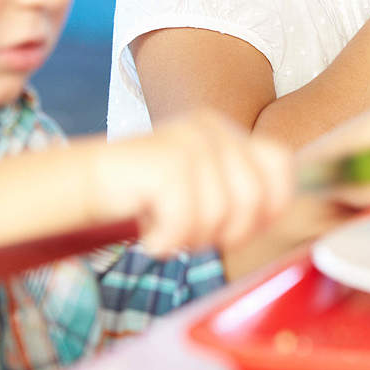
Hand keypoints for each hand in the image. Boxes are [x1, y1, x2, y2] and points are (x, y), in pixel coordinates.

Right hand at [93, 109, 293, 255]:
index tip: (243, 228)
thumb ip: (241, 192)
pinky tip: (151, 237)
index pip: (280, 162)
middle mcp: (213, 128)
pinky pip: (187, 221)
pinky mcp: (167, 160)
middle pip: (255, 197)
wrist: (86, 184)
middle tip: (196, 237)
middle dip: (230, 233)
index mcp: (228, 131)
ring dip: (193, 240)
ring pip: (221, 215)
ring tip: (168, 232)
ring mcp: (191, 141)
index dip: (273, 204)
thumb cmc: (149, 198)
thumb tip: (283, 213)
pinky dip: (167, 241)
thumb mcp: (205, 189)